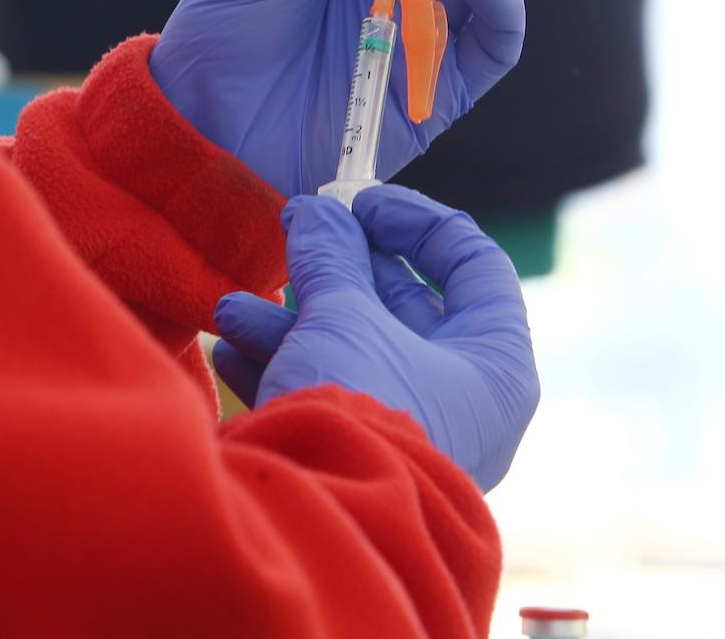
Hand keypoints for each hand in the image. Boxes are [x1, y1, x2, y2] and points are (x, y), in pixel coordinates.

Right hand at [212, 186, 539, 492]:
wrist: (326, 522)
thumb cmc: (361, 405)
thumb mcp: (344, 313)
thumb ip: (330, 251)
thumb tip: (317, 210)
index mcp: (493, 359)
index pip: (471, 261)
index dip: (413, 219)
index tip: (357, 201)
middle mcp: (463, 394)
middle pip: (400, 304)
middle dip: (332, 269)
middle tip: (291, 236)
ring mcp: (414, 426)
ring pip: (353, 347)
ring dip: (290, 318)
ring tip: (234, 308)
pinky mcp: (365, 452)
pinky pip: (328, 391)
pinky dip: (283, 366)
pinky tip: (231, 353)